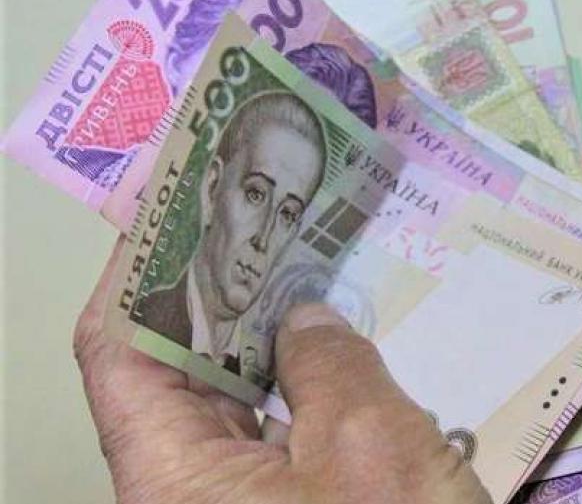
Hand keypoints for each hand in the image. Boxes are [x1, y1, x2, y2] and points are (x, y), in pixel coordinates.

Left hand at [74, 239, 490, 503]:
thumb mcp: (369, 445)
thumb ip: (331, 363)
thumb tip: (306, 319)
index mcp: (171, 476)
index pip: (120, 348)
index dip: (144, 265)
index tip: (184, 198)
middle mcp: (189, 485)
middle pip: (172, 364)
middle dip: (213, 284)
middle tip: (262, 214)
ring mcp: (241, 498)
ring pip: (231, 393)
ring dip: (263, 326)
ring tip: (303, 257)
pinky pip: (278, 426)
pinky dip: (301, 374)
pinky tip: (340, 333)